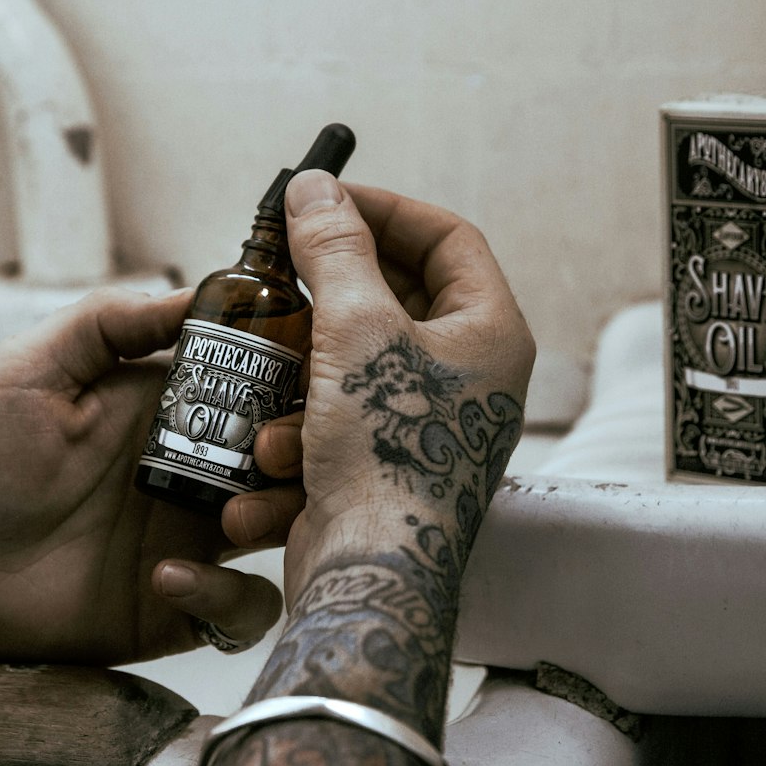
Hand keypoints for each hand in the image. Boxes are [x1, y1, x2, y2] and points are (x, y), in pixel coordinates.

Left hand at [0, 288, 282, 662]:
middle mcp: (199, 472)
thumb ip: (113, 323)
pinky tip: (167, 578)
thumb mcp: (39, 365)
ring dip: (275, 522)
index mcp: (179, 414)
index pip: (264, 393)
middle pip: (290, 462)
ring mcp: (194, 538)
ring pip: (284, 531)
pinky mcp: (180, 602)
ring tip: (227, 521)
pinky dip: (225, 597)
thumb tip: (192, 291)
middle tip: (266, 457)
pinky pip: (243, 607)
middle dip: (298, 458)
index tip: (300, 385)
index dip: (294, 388)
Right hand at [194, 173, 533, 765]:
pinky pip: (333, 420)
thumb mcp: (358, 330)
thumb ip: (335, 250)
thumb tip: (315, 187)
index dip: (386, 209)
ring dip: (301, 382)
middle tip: (277, 274)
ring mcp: (426, 421)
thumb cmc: (387, 453)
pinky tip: (276, 465)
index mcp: (489, 331)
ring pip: (350, 364)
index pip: (449, 238)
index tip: (324, 201)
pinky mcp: (383, 460)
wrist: (371, 578)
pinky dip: (299, 435)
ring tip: (277, 412)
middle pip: (394, 298)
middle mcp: (468, 374)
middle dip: (326, 298)